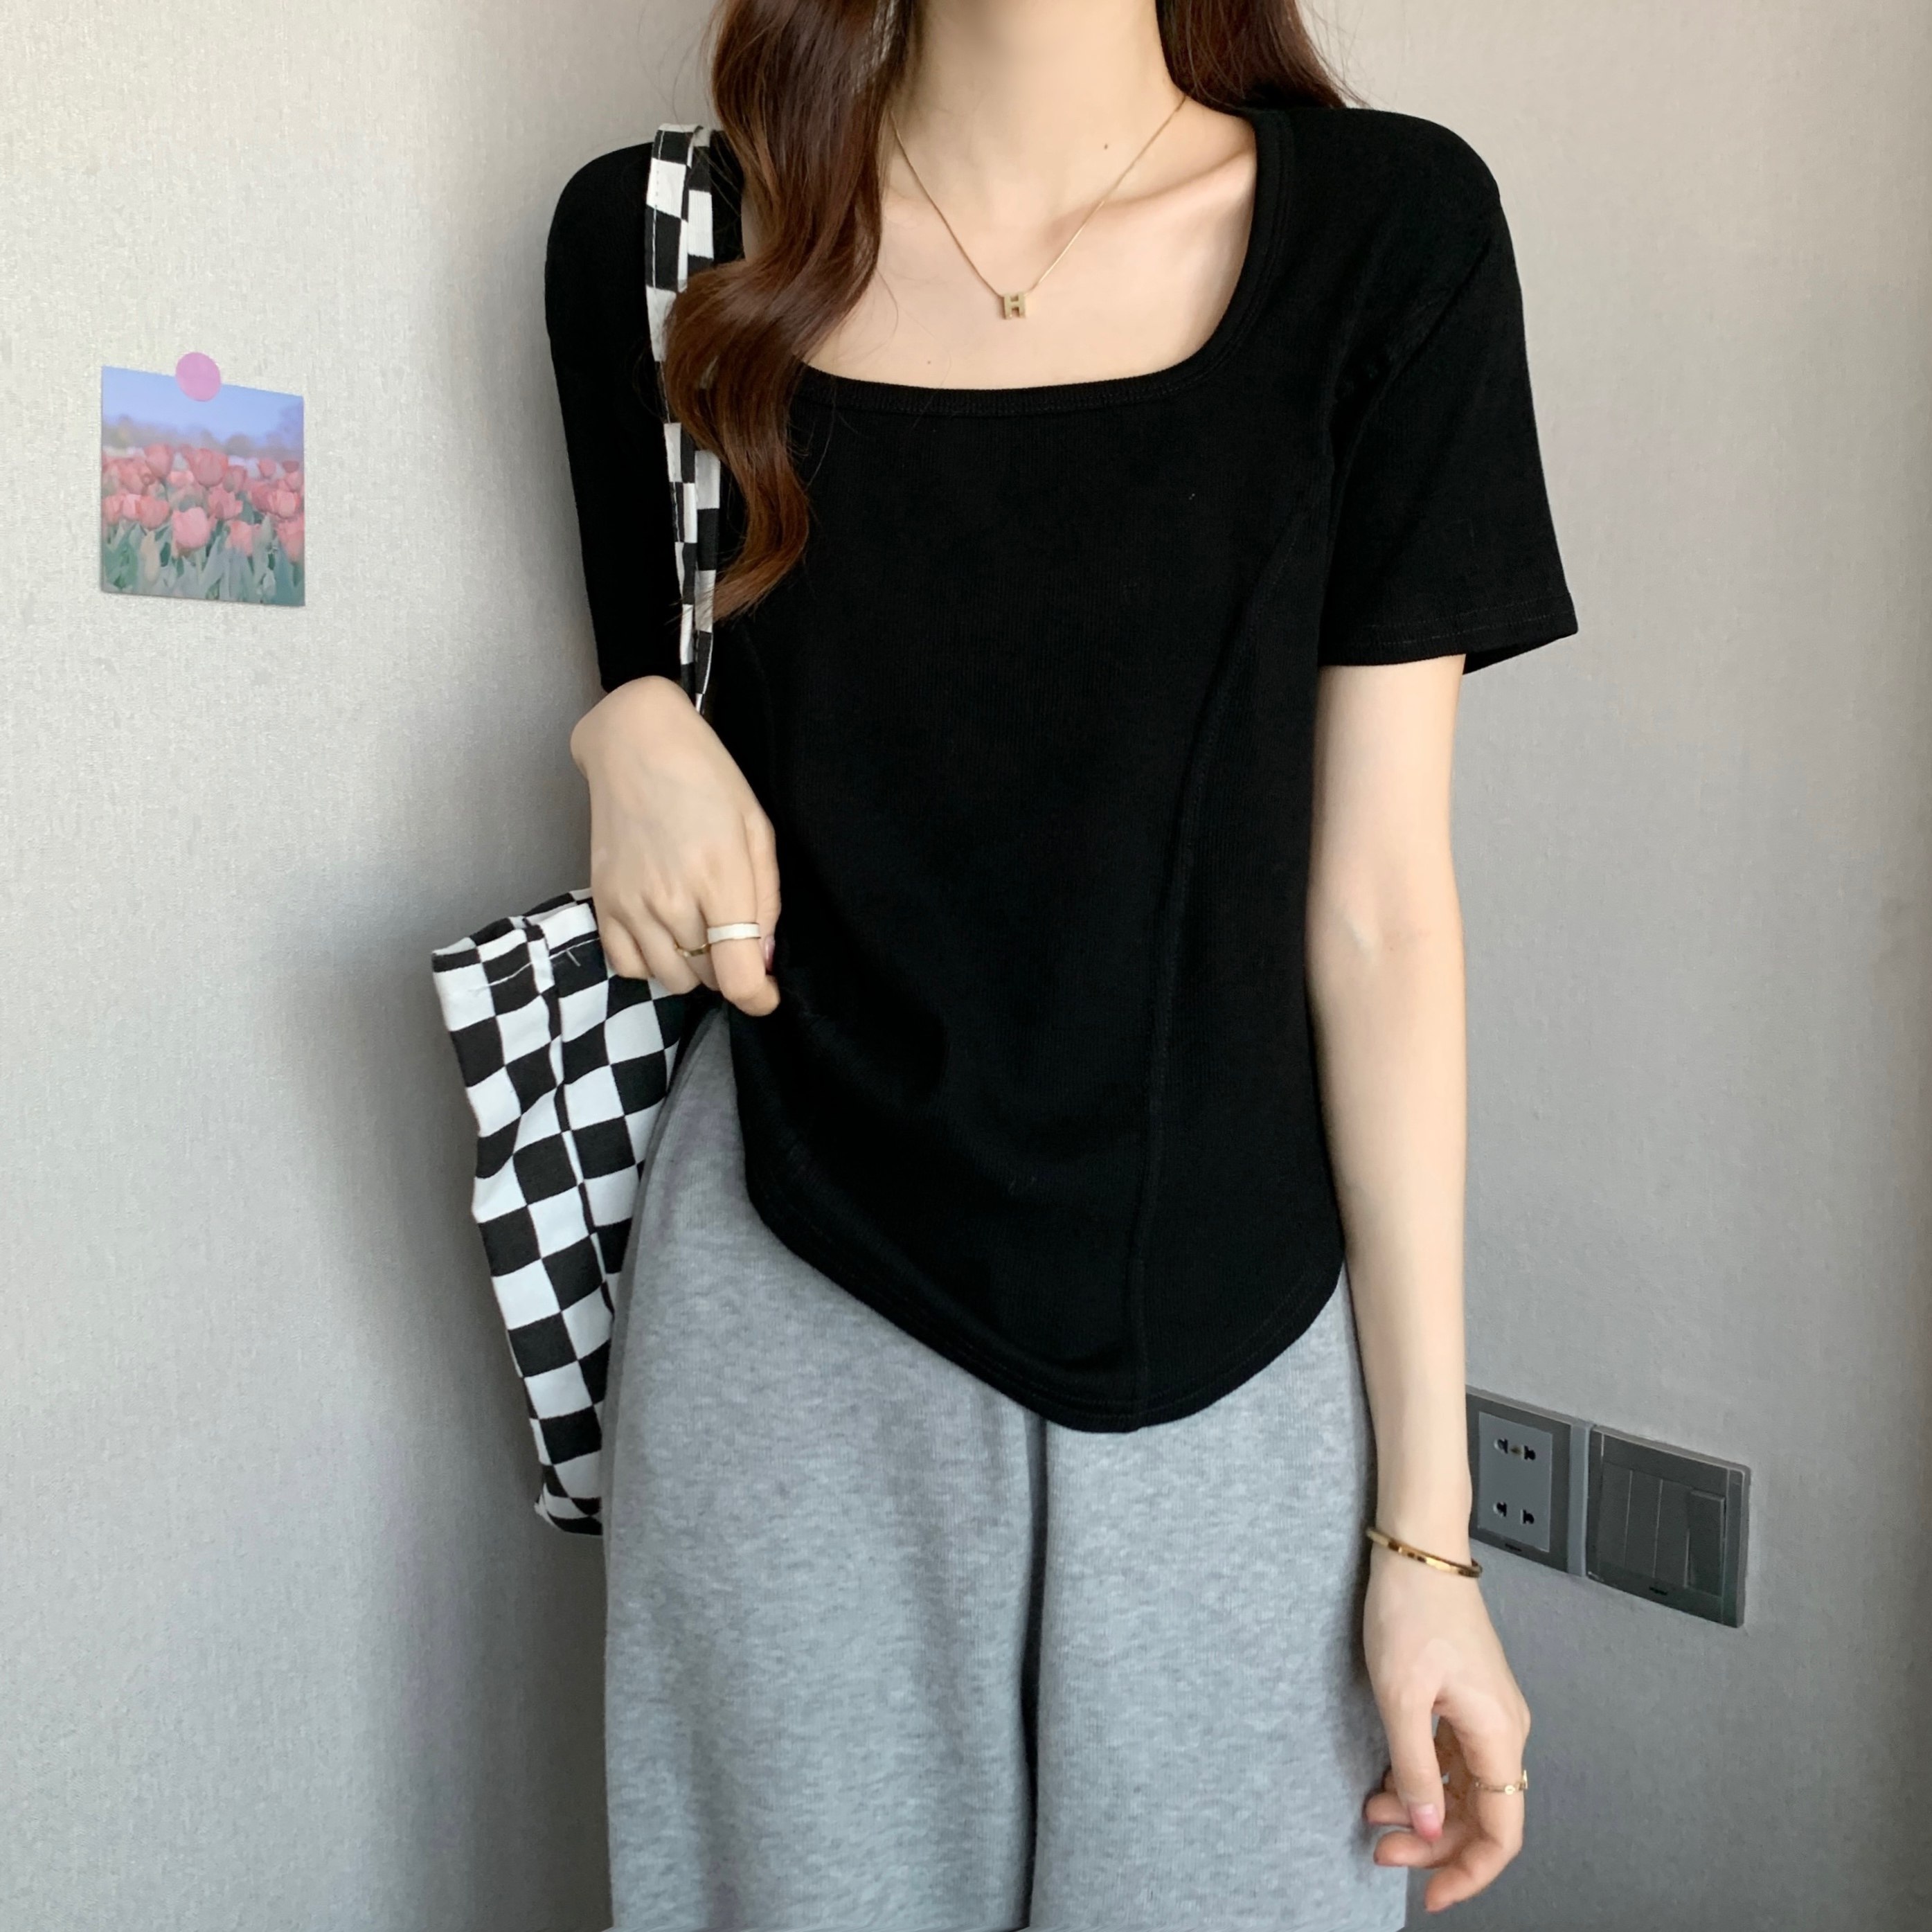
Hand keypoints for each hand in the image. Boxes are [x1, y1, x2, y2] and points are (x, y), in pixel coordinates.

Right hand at [568, 675, 779, 1014]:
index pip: (738, 975)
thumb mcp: (757, 830)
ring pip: (670, 979)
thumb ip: (765, 900)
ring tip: (699, 932)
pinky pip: (627, 966)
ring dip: (693, 969)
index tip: (766, 993)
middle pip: (708, 978)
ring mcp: (631, 904)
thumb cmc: (708, 779)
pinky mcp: (602, 902)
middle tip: (733, 937)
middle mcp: (671, 900)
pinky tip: (663, 936)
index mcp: (719, 879)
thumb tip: (763, 957)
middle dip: (729, 969)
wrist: (636, 744)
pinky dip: (650, 964)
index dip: (759, 997)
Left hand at [1361, 1542, 1531, 1912]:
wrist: (1419, 1549)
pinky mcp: (1468, 1698)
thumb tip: (1429, 1828)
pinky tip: (1389, 1782)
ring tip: (1375, 1816)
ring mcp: (1487, 1712)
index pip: (1501, 1832)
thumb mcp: (1401, 1697)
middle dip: (1433, 1844)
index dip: (1469, 1872)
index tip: (1431, 1895)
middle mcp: (1504, 1728)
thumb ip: (1416, 1769)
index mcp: (1498, 1733)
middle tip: (1383, 1853)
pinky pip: (1455, 1758)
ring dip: (1423, 1811)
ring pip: (1465, 1789)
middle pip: (1481, 1815)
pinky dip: (1424, 1778)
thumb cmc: (1413, 1607)